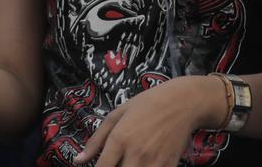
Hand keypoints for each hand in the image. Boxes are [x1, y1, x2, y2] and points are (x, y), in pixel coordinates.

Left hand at [73, 75, 223, 166]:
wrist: (183, 102)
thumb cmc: (148, 104)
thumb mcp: (118, 114)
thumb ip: (96, 140)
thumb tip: (78, 160)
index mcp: (120, 138)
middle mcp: (136, 153)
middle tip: (116, 164)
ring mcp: (154, 161)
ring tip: (129, 163)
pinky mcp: (168, 166)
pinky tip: (144, 164)